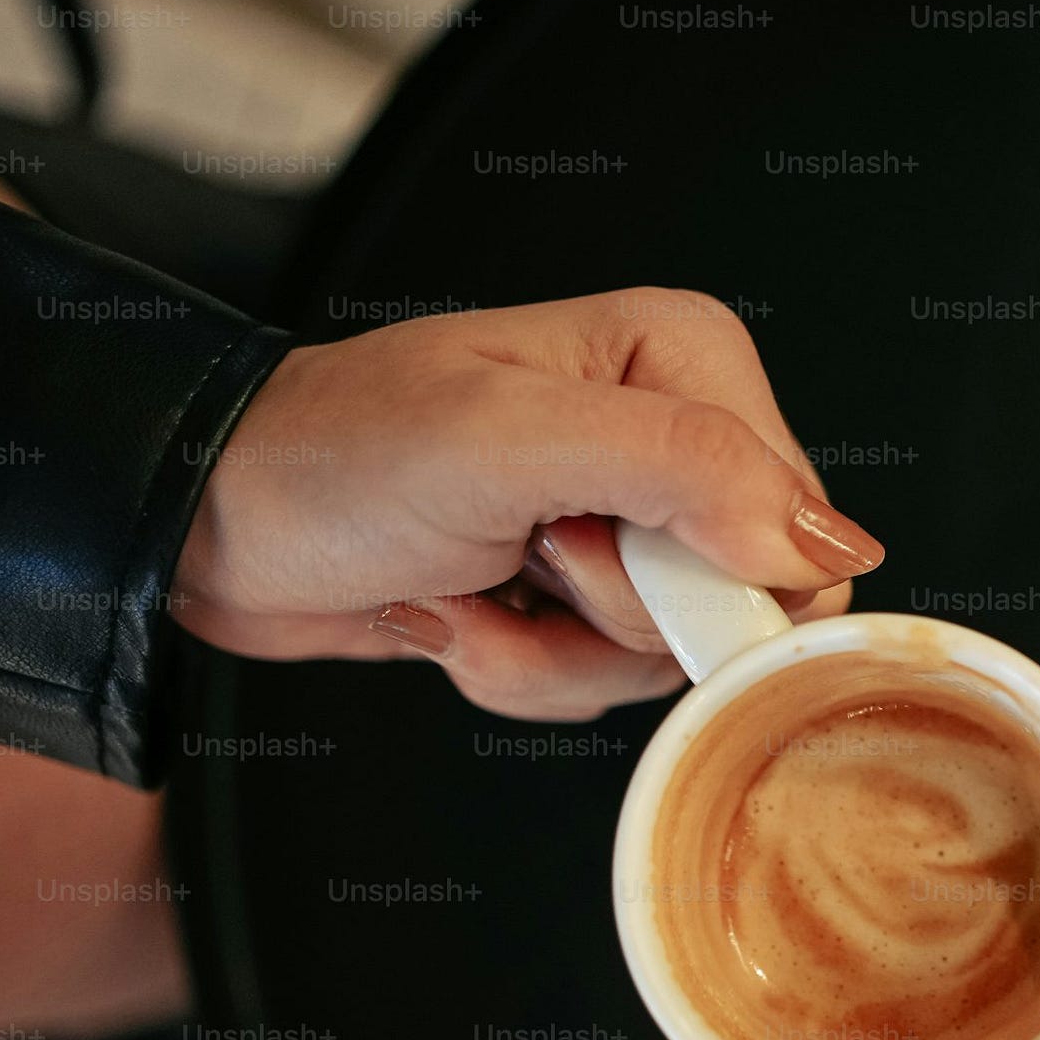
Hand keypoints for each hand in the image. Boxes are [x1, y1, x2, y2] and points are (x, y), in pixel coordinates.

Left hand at [174, 290, 885, 719]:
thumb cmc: (332, 457)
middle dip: (614, 623)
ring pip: (674, 657)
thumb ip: (681, 471)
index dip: (696, 579)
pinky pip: (611, 680)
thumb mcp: (508, 446)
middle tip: (522, 558)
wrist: (213, 524)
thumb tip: (826, 543)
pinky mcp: (586, 586)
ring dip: (556, 655)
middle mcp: (675, 431)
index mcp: (686, 359)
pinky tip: (458, 614)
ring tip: (474, 586)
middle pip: (741, 602)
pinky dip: (525, 672)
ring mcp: (631, 515)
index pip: (796, 524)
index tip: (578, 545)